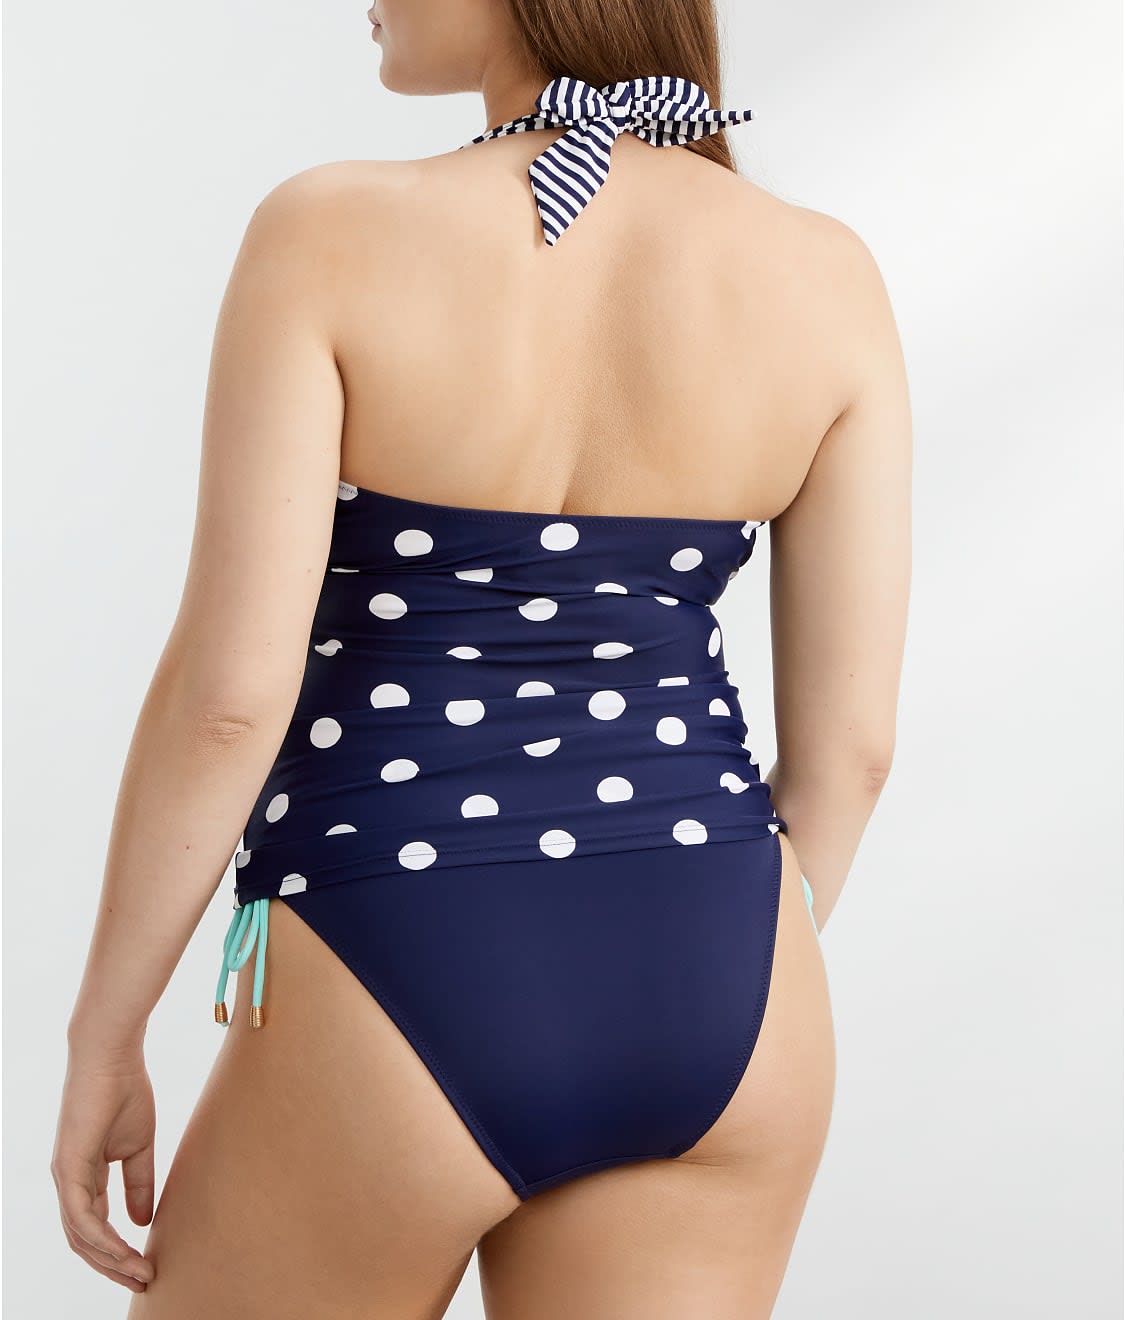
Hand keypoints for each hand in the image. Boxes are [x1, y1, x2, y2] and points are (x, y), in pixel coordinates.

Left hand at [50, 1040, 156, 1292]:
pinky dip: (103, 1239)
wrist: (112, 1055)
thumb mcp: (138, 1145)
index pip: (95, 1226)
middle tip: (144, 1280)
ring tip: (141, 1272)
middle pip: (84, 1241)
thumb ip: (138, 1183)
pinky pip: (81, 1217)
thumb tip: (142, 1222)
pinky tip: (126, 1250)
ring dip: (111, 1260)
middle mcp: (68, 1182)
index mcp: (83, 1176)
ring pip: (81, 1236)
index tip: (147, 1265)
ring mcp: (65, 1176)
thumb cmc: (125, 1091)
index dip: (118, 1250)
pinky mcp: (68, 1168)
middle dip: (113, 1266)